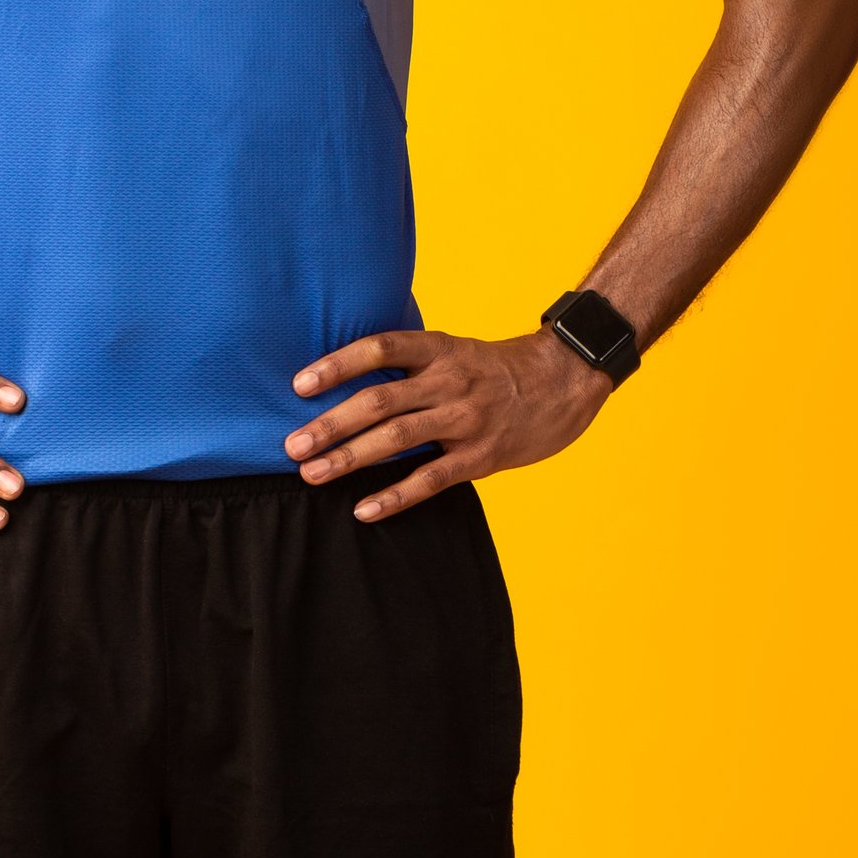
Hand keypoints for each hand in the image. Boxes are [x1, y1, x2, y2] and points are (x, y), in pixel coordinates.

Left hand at [285, 324, 612, 519]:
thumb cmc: (495, 370)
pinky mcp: (481, 456)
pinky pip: (431, 479)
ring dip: (350, 458)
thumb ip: (408, 363)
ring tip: (312, 473)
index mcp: (439, 349)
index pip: (380, 347)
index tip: (299, 384)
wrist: (565, 381)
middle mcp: (449, 381)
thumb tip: (345, 377)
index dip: (337, 364)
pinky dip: (394, 496)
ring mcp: (466, 419)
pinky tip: (362, 509)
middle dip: (331, 423)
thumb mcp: (453, 350)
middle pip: (380, 399)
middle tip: (291, 444)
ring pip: (398, 439)